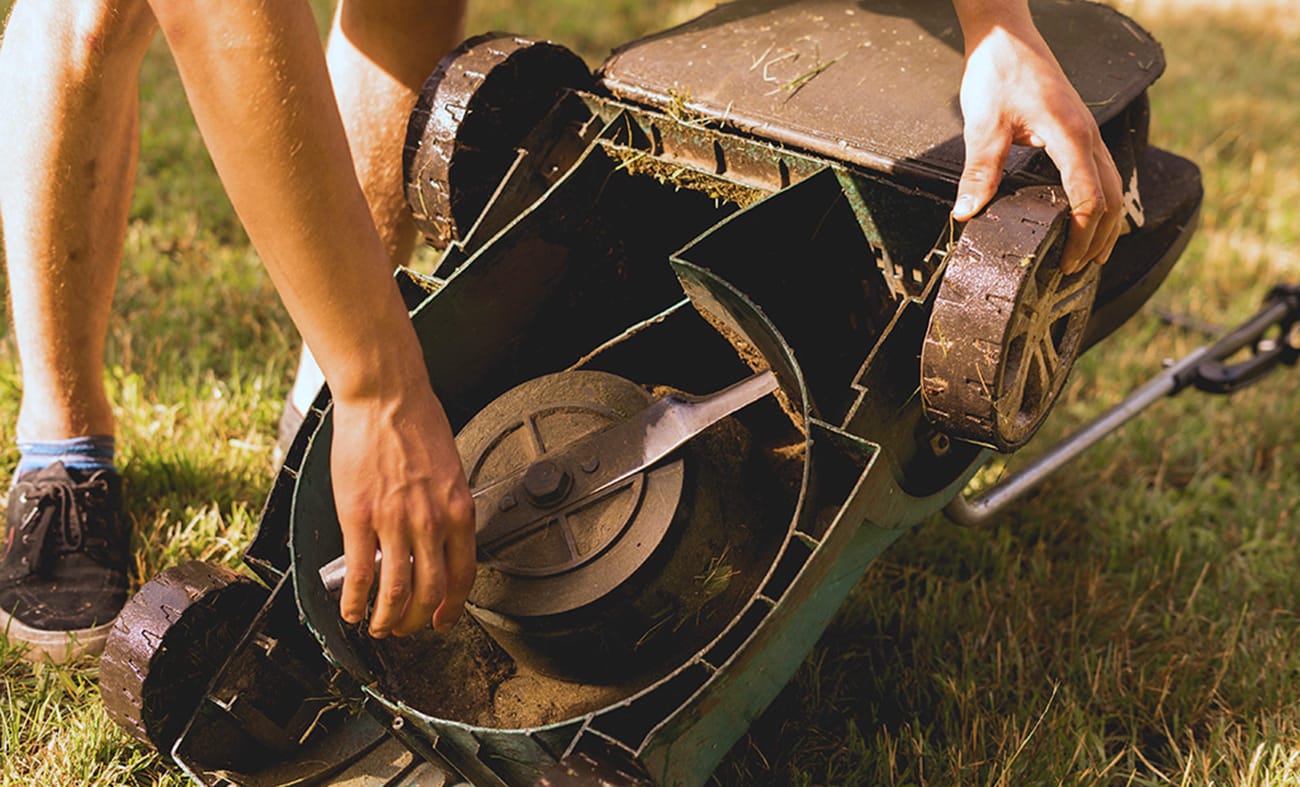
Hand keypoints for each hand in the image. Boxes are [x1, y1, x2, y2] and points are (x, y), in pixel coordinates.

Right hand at [329, 379, 475, 637]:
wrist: (386, 397)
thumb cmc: (417, 422)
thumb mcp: (449, 471)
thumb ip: (445, 509)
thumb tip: (436, 541)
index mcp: (458, 510)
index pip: (463, 576)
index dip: (451, 608)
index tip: (440, 620)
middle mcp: (431, 522)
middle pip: (428, 592)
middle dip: (415, 621)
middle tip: (403, 629)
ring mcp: (394, 522)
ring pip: (394, 592)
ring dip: (385, 619)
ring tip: (376, 628)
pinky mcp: (359, 517)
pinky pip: (358, 573)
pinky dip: (354, 601)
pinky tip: (350, 610)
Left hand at [951, 14, 1123, 273]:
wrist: (1006, 35)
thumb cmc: (999, 71)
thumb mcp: (983, 124)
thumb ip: (980, 170)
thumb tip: (967, 212)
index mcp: (1071, 136)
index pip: (1089, 199)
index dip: (1080, 237)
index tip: (1066, 264)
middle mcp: (1089, 136)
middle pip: (1113, 198)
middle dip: (1100, 239)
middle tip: (1079, 271)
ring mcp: (1088, 132)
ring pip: (1113, 185)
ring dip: (1106, 223)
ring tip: (1089, 254)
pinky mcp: (1078, 130)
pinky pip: (1101, 172)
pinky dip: (1099, 201)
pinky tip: (1082, 216)